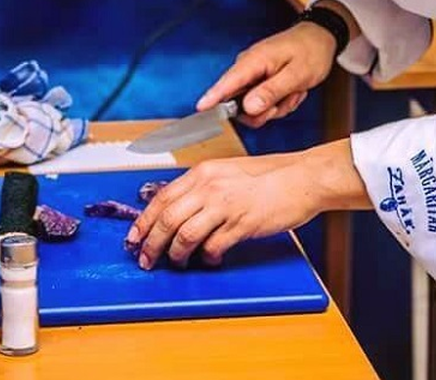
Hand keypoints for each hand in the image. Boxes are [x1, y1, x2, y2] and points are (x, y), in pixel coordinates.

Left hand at [126, 154, 315, 268]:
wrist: (301, 178)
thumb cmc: (269, 176)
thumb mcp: (227, 172)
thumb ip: (202, 188)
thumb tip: (179, 210)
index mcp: (203, 173)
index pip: (161, 198)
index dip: (143, 222)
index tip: (135, 238)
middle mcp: (209, 186)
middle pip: (167, 219)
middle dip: (151, 244)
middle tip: (146, 259)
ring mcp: (225, 205)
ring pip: (185, 235)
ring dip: (176, 254)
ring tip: (178, 262)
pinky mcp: (242, 223)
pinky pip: (213, 246)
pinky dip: (208, 257)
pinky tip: (211, 259)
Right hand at [198, 22, 337, 127]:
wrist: (320, 38)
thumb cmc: (311, 51)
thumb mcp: (296, 75)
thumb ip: (271, 91)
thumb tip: (248, 108)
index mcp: (253, 61)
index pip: (227, 82)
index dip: (213, 97)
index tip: (200, 109)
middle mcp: (248, 68)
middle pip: (240, 103)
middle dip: (266, 110)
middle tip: (286, 100)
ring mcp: (253, 75)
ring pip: (254, 107)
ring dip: (277, 106)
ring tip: (293, 91)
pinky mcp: (259, 81)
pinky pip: (263, 103)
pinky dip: (280, 102)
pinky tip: (292, 90)